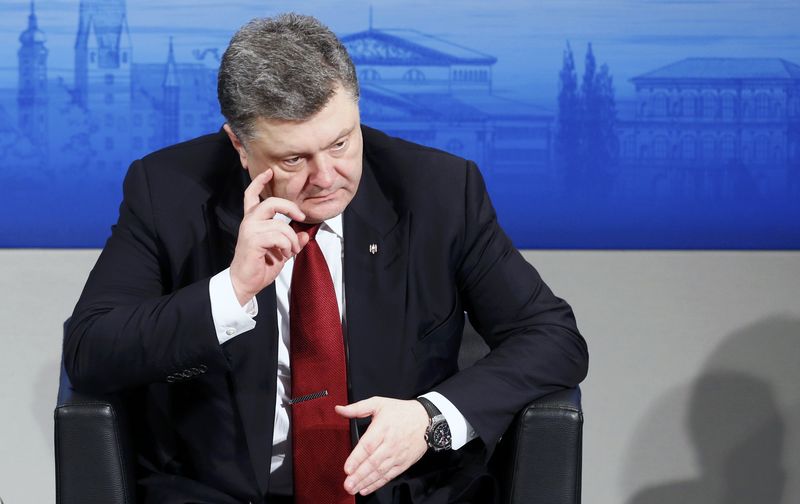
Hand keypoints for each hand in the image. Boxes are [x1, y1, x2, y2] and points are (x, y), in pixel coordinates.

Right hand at [229, 170, 308, 304]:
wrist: (244, 284)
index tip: (269, 172)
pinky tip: (285, 254)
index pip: (252, 195)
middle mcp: (249, 222)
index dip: (259, 182)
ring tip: (292, 251)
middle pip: (271, 202)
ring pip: (281, 224)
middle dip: (290, 207)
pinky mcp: (253, 240)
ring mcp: (250, 230)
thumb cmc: (259, 268)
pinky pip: (279, 236)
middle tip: (301, 215)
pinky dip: (288, 246)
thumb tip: (305, 235)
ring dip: (292, 239)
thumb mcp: (281, 252)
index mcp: (252, 221)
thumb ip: (292, 241)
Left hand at [335, 397, 428, 495]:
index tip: (347, 468)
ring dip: (366, 482)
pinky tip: (366, 488)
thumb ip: (357, 408)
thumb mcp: (378, 403)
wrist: (427, 420)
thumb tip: (339, 409)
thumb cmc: (401, 411)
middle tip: (348, 484)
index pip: (368, 445)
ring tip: (353, 489)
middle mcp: (390, 443)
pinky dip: (378, 483)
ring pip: (380, 471)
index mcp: (382, 428)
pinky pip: (389, 475)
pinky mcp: (403, 463)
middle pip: (373, 462)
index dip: (357, 458)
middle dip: (359, 475)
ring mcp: (398, 455)